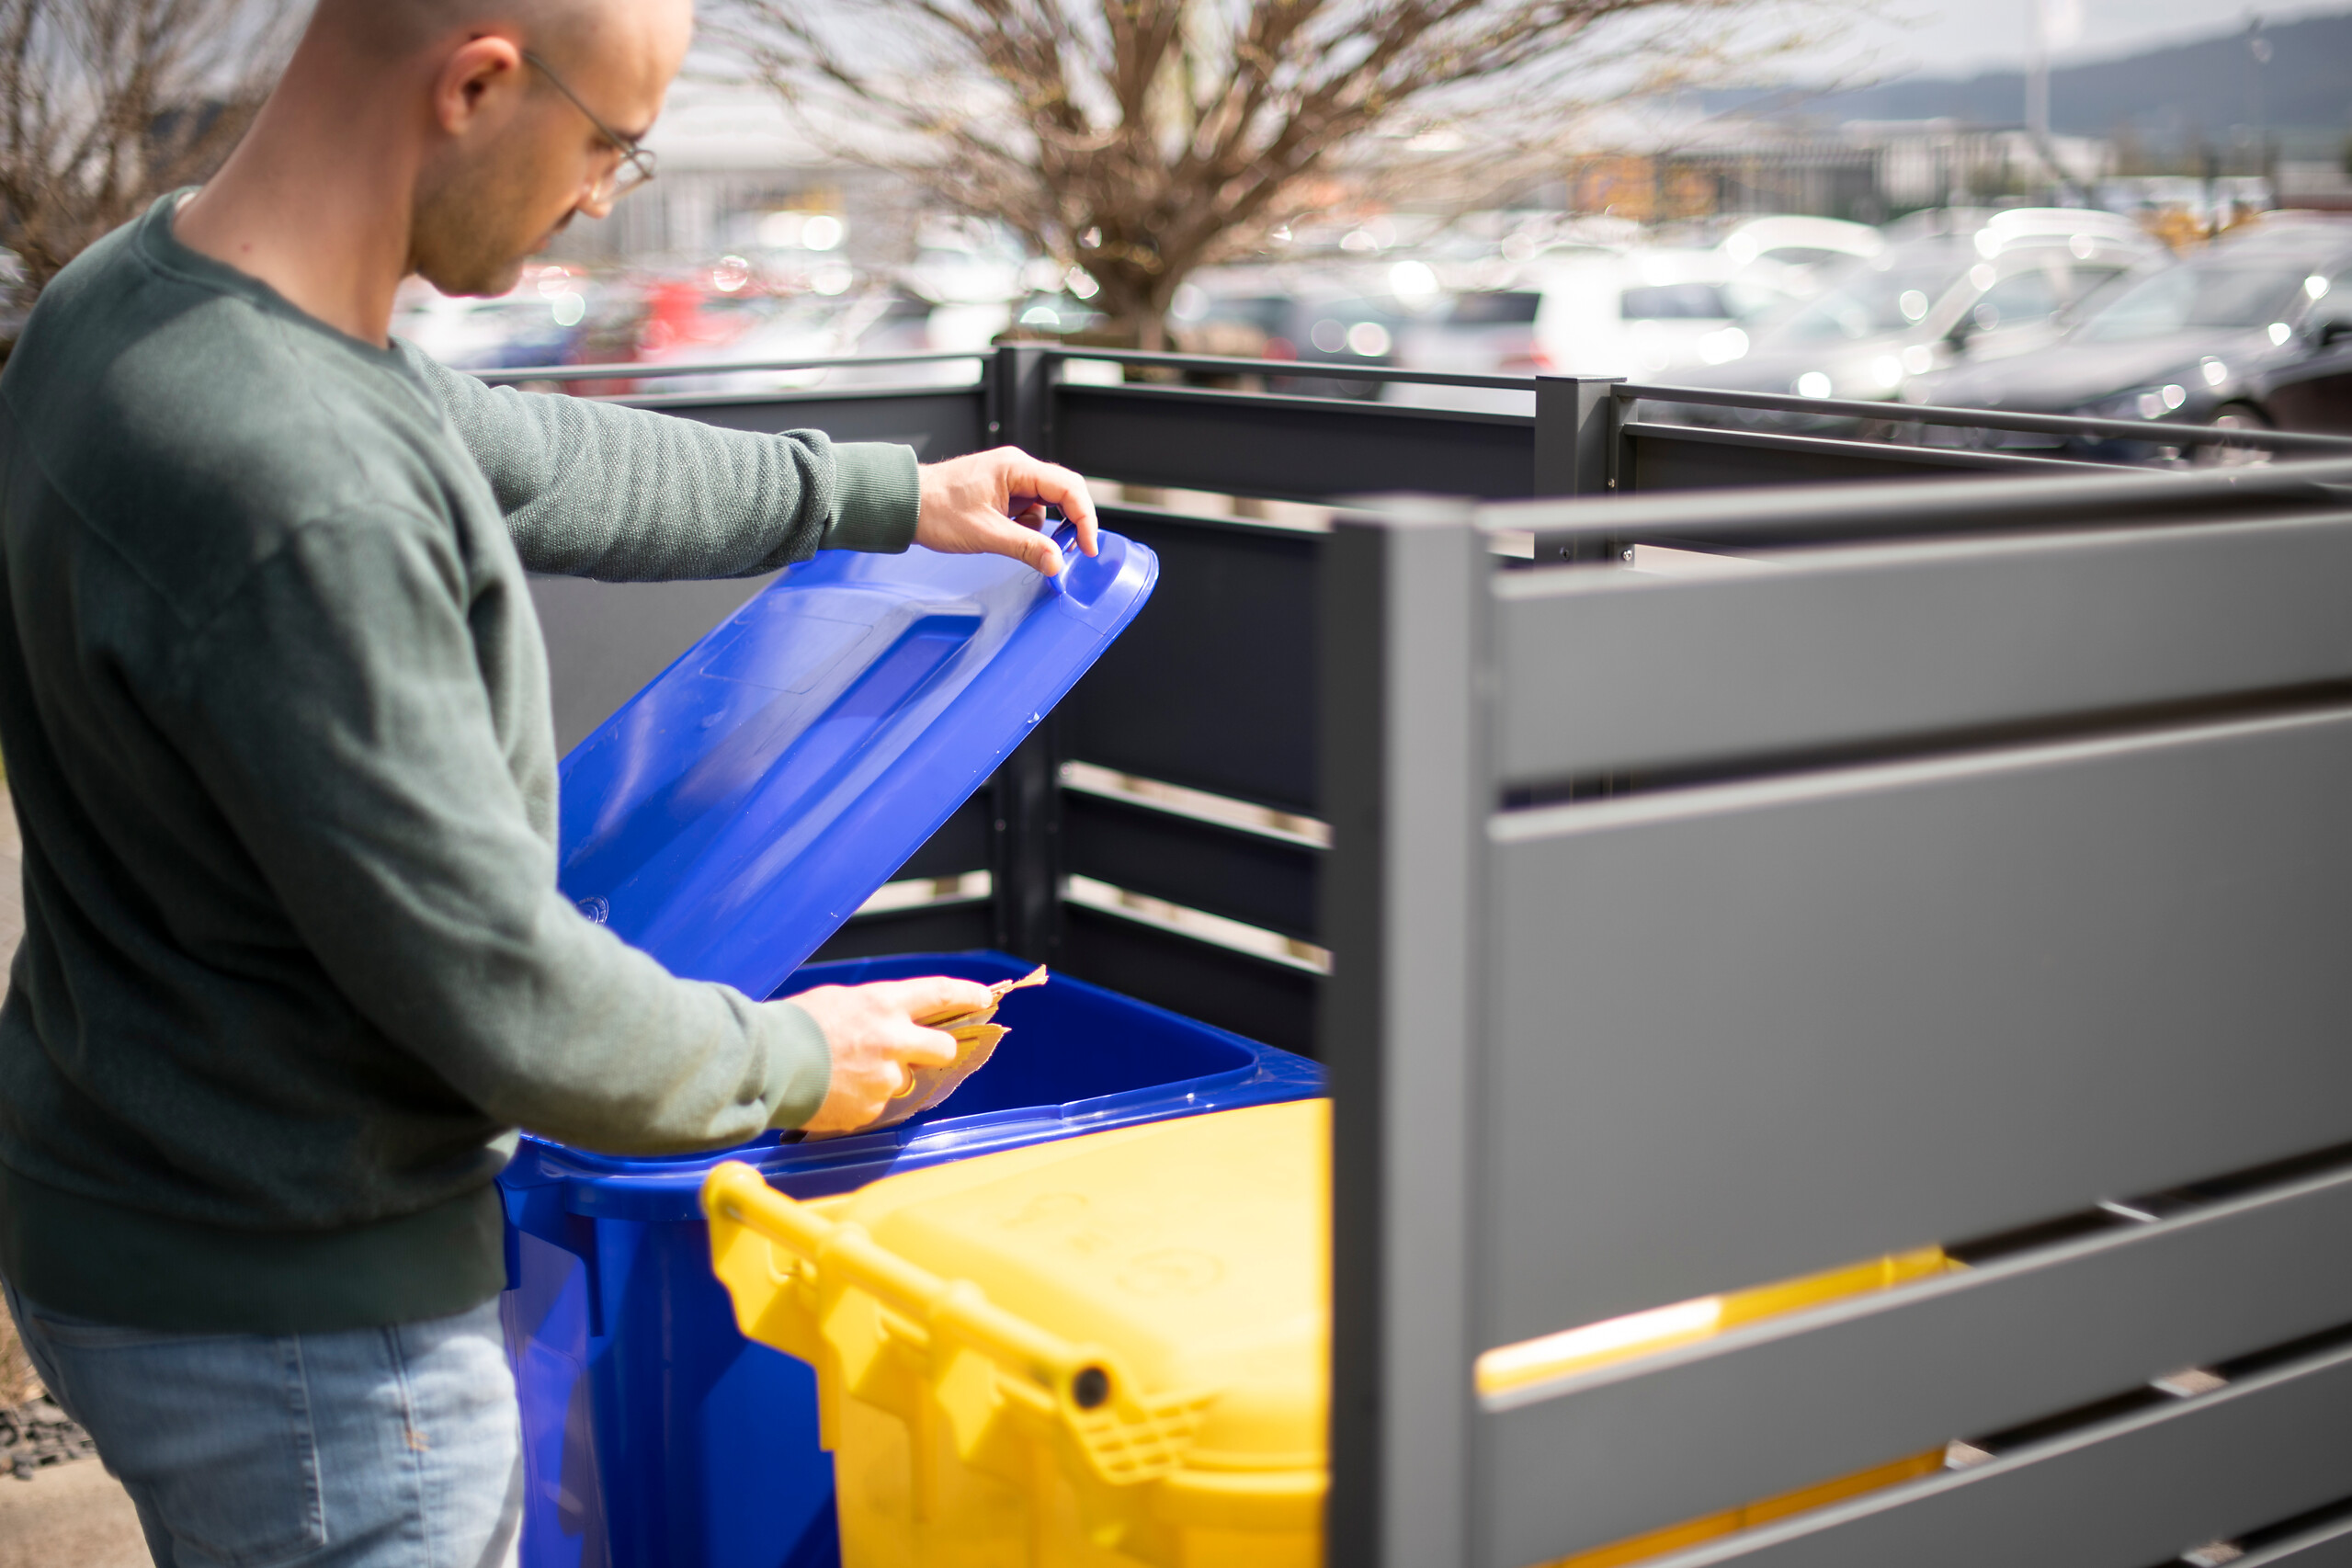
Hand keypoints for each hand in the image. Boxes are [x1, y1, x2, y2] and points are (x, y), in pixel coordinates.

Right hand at [786, 976, 995, 1133]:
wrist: (766, 1064)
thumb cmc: (795, 1025)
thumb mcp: (840, 1002)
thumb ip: (874, 1013)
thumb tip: (892, 1027)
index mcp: (884, 1004)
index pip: (941, 994)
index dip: (968, 995)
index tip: (985, 998)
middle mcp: (893, 1040)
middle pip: (943, 1047)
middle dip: (938, 1050)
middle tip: (921, 1051)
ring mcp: (885, 1078)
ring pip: (904, 1080)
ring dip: (886, 1077)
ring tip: (845, 1072)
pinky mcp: (871, 1108)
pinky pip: (877, 1104)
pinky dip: (861, 1099)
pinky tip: (834, 1091)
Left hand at [915, 447, 1099, 575]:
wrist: (904, 504)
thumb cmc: (935, 509)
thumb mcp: (985, 534)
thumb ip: (1026, 547)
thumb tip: (1057, 563)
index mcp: (1016, 468)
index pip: (1069, 488)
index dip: (1085, 518)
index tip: (1087, 547)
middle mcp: (1016, 469)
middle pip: (1063, 492)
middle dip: (1070, 523)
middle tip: (1071, 551)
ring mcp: (1009, 481)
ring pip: (1046, 505)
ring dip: (1042, 529)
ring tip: (1020, 543)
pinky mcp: (1000, 494)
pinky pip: (1028, 511)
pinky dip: (1026, 529)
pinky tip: (1005, 536)